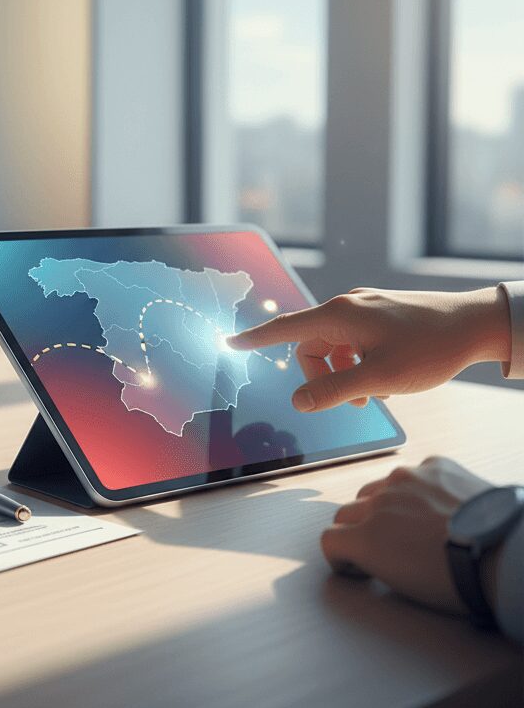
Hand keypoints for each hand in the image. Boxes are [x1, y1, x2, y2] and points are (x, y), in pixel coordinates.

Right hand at [227, 286, 510, 411]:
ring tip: (377, 391)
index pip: (285, 328)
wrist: (477, 324)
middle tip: (356, 401)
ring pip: (334, 346)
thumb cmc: (429, 349)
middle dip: (323, 376)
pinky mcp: (381, 313)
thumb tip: (299, 401)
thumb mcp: (378, 378)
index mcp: (340, 315)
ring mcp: (366, 307)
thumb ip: (334, 391)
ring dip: (345, 373)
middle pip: (311, 345)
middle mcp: (348, 306)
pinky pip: (354, 341)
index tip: (229, 343)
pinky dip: (360, 362)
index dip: (255, 339)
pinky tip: (388, 376)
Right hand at [321, 457, 493, 613]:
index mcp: (365, 537)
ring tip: (413, 524)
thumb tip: (369, 554)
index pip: (329, 539)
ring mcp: (405, 478)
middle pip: (346, 511)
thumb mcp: (404, 586)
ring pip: (376, 488)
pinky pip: (414, 473)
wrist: (507, 556)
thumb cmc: (463, 579)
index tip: (352, 562)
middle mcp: (378, 502)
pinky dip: (420, 488)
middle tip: (382, 546)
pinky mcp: (434, 465)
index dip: (340, 556)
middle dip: (358, 529)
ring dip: (385, 505)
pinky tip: (439, 506)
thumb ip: (373, 560)